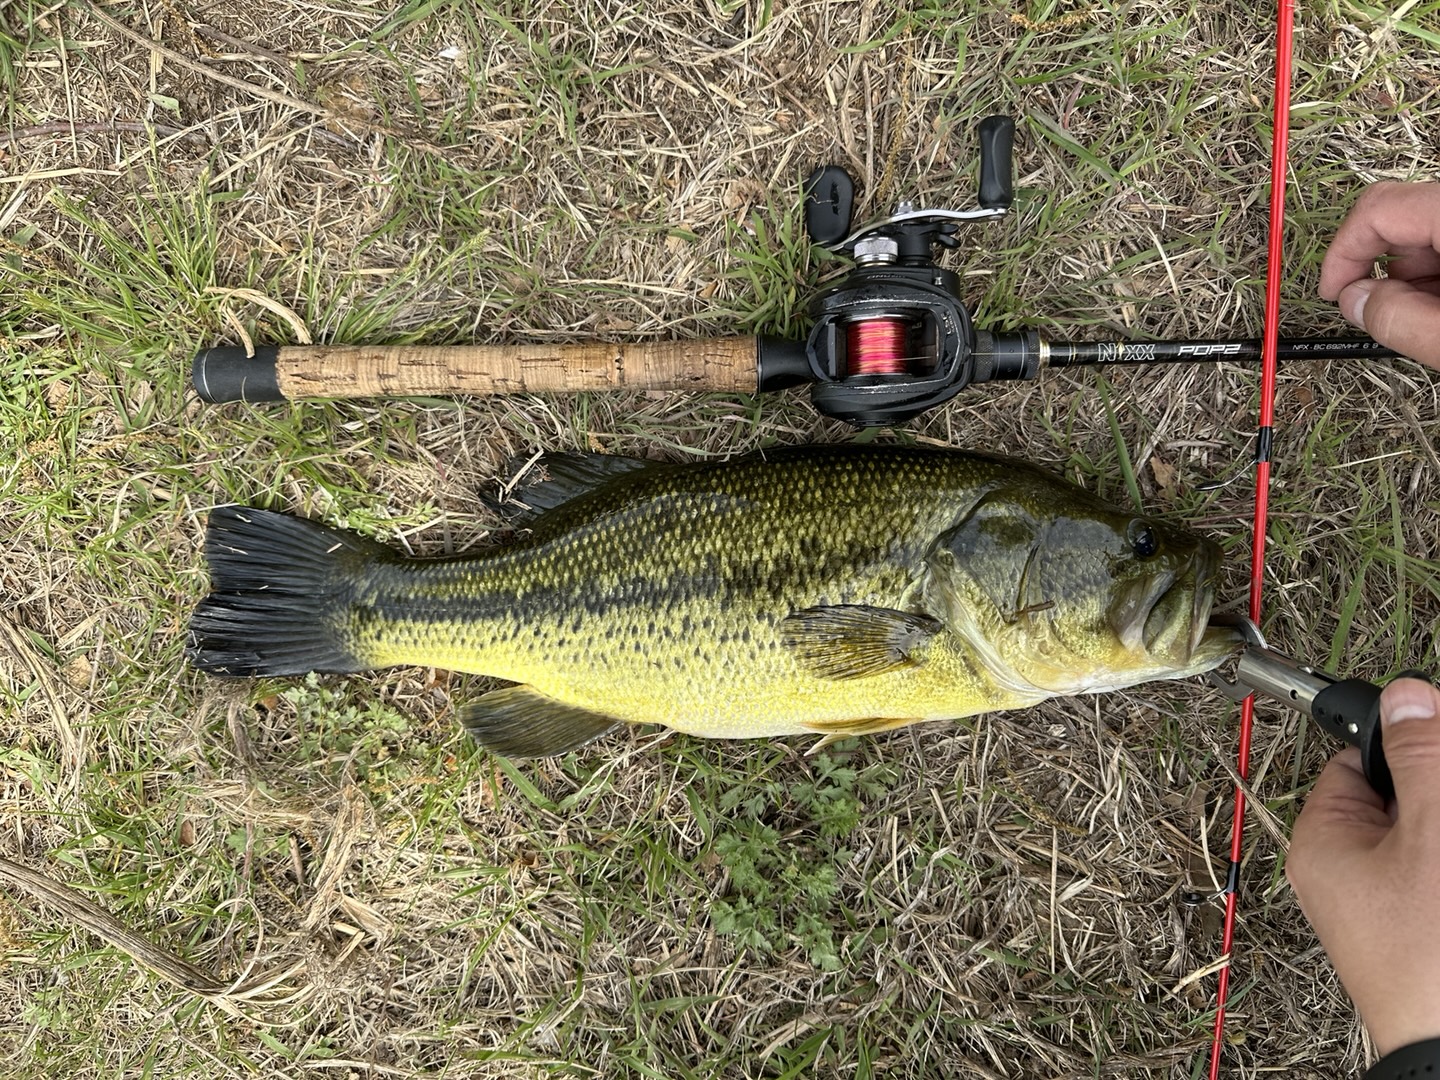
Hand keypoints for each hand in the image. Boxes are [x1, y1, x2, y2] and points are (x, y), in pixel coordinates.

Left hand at [1287, 678, 1439, 1055]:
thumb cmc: (1431, 950)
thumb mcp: (1431, 831)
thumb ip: (1421, 760)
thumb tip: (1405, 696)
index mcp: (1323, 843)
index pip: (1354, 763)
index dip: (1402, 745)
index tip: (1438, 730)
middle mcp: (1344, 877)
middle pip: (1399, 803)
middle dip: (1433, 794)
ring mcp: (1383, 911)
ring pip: (1422, 840)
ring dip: (1439, 831)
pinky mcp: (1416, 934)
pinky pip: (1428, 878)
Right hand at [1318, 182, 1439, 369]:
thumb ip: (1397, 318)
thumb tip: (1355, 301)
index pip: (1378, 209)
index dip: (1342, 253)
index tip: (1332, 292)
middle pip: (1399, 215)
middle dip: (1376, 266)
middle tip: (1373, 312)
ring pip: (1424, 230)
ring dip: (1409, 276)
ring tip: (1425, 319)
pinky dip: (1436, 273)